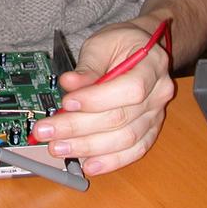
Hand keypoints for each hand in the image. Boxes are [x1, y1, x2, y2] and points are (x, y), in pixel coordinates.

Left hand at [31, 21, 174, 174]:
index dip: (96, 99)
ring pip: (125, 139)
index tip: (67, 103)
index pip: (130, 89)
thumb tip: (68, 84)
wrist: (141, 48)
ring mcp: (156, 114)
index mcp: (152, 65)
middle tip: (48, 132)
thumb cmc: (121, 43)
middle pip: (120, 119)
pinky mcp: (149, 129)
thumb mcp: (101, 43)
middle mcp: (159, 93)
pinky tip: (87, 164)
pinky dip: (111, 161)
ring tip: (58, 148)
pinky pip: (134, 151)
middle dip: (79, 128)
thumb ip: (87, 66)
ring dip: (88, 148)